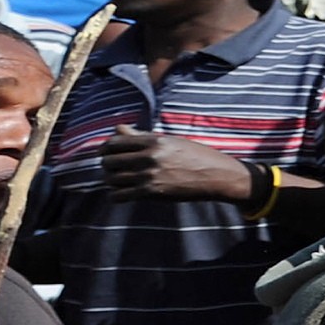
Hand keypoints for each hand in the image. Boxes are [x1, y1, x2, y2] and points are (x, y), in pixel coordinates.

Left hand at [100, 127, 250, 201]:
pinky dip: (116, 196)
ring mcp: (149, 175)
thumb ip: (141, 136)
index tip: (108, 154)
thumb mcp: (171, 141)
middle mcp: (149, 156)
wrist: (218, 176)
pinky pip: (118, 196)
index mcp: (154, 141)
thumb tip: (117, 128)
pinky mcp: (151, 193)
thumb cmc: (196, 156)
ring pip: (111, 179)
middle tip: (115, 169)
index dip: (106, 148)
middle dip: (108, 166)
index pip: (114, 142)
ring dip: (112, 181)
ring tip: (120, 182)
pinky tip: (124, 194)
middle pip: (109, 161)